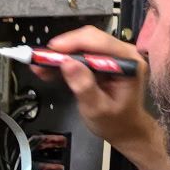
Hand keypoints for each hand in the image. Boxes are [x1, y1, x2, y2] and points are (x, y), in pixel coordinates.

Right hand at [47, 25, 154, 159]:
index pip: (101, 42)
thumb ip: (85, 86)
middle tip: (41, 58)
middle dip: (64, 48)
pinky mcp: (102, 61)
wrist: (125, 130)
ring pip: (83, 45)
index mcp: (129, 62)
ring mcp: (112, 56)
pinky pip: (81, 55)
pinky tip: (48, 69)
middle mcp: (123, 53)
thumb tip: (67, 64)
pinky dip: (64, 61)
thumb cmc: (116, 122)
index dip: (74, 42)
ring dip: (61, 55)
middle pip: (90, 39)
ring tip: (40, 65)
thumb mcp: (98, 109)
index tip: (52, 50)